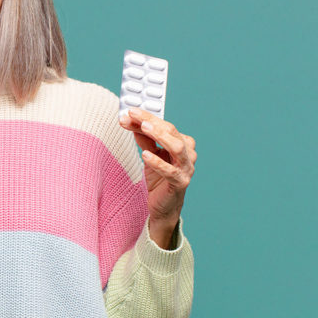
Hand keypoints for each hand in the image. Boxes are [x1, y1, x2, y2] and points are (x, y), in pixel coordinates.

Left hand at [118, 107, 197, 243]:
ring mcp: (187, 168)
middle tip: (134, 115)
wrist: (163, 206)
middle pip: (171, 132)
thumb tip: (131, 121)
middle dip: (151, 122)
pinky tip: (146, 155)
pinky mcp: (181, 183)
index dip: (147, 117)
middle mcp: (187, 153)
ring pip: (177, 147)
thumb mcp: (149, 155)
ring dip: (160, 136)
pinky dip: (158, 162)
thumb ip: (143, 139)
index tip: (130, 111)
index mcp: (182, 142)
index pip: (165, 125)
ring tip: (144, 128)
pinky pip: (171, 171)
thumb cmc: (158, 178)